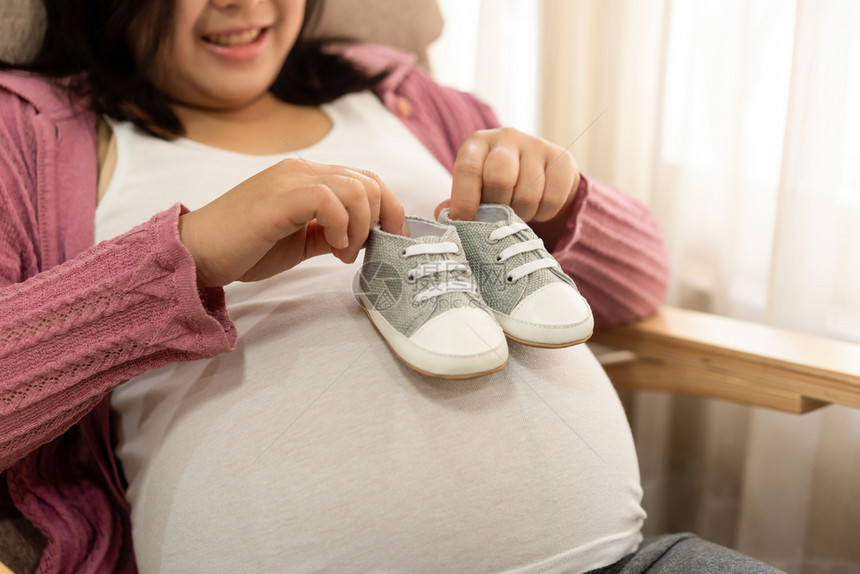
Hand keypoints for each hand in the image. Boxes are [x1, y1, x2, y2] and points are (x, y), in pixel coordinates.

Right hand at [178, 158, 405, 286]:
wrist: (197, 253)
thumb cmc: (243, 248)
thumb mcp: (299, 242)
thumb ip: (328, 233)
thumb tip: (361, 238)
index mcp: (306, 177)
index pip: (364, 178)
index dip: (388, 207)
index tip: (391, 238)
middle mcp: (301, 170)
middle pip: (368, 180)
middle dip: (380, 219)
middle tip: (361, 251)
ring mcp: (289, 179)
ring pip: (355, 187)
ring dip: (361, 226)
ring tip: (343, 253)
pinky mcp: (280, 196)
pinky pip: (329, 199)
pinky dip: (342, 225)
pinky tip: (332, 247)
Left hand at [435, 127, 579, 223]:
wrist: (540, 170)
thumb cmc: (496, 183)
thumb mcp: (475, 188)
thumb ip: (459, 202)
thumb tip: (442, 214)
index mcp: (478, 143)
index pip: (468, 169)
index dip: (464, 200)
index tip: (464, 223)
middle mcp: (507, 137)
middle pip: (500, 178)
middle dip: (497, 207)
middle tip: (497, 217)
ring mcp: (537, 145)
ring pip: (528, 194)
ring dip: (521, 214)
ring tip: (517, 212)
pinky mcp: (562, 159)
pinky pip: (552, 199)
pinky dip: (543, 213)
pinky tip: (537, 207)